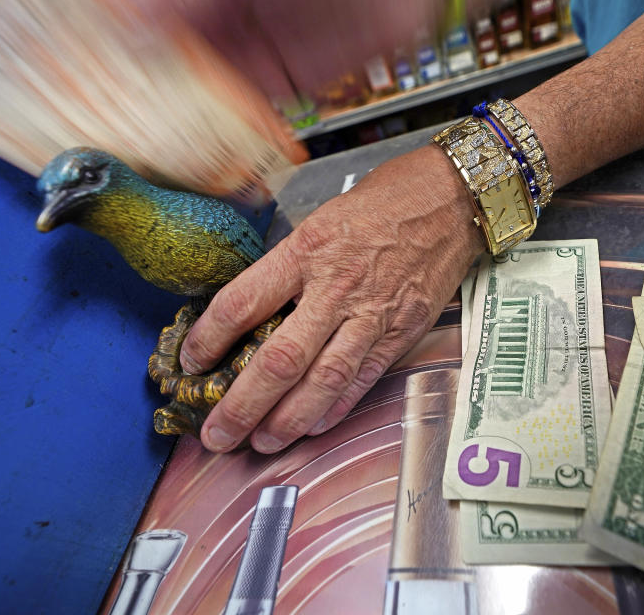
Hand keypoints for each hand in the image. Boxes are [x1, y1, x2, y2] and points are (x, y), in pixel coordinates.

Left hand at [179, 145, 482, 452]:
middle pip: (278, 358)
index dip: (209, 338)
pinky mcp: (401, 333)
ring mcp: (371, 315)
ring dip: (286, 420)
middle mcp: (335, 287)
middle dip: (242, 405)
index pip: (242, 303)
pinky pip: (362, 380)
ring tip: (260, 443)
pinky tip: (311, 427)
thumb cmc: (386, 203)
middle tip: (216, 434)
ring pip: (322, 381)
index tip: (192, 360)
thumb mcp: (322, 220)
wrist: (451, 201)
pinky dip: (334, 409)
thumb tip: (255, 309)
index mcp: (306, 251)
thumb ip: (291, 265)